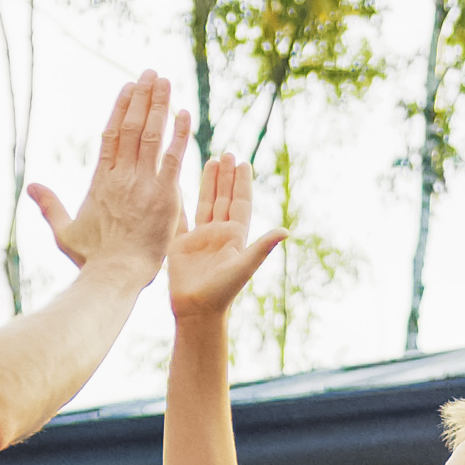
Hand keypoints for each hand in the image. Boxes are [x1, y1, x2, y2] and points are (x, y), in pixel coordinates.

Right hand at [27, 73, 182, 283]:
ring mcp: (143, 183)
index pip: (111, 135)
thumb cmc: (92, 258)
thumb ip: (50, 206)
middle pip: (132, 127)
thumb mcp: (64, 231)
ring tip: (165, 81)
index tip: (128, 88)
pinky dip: (179, 134)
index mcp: (101, 180)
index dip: (120, 109)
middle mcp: (121, 175)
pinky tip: (184, 113)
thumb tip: (31, 186)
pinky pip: (173, 157)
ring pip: (151, 135)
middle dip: (142, 97)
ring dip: (159, 105)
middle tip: (151, 74)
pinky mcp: (164, 194)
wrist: (114, 274)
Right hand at [164, 152, 284, 325]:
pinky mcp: (181, 244)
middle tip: (228, 153)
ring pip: (205, 203)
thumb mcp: (243, 266)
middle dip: (226, 176)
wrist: (198, 310)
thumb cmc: (223, 292)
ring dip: (208, 183)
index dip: (242, 183)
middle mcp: (219, 234)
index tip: (244, 162)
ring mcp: (200, 238)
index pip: (239, 203)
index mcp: (235, 236)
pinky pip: (180, 217)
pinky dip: (180, 201)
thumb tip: (285, 231)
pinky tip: (178, 185)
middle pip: (223, 198)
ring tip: (211, 160)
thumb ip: (262, 247)